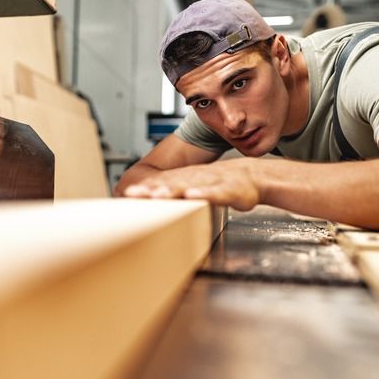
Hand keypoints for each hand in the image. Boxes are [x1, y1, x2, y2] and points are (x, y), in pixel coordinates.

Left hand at [122, 159, 261, 210]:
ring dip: (172, 190)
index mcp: (186, 181)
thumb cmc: (224, 186)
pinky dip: (203, 194)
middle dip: (150, 190)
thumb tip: (157, 201)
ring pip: (188, 186)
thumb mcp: (198, 190)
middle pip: (169, 185)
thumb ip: (179, 195)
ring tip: (156, 195)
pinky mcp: (227, 190)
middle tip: (131, 194)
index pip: (161, 185)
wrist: (252, 177)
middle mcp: (194, 180)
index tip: (126, 196)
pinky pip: (214, 193)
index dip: (144, 190)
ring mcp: (210, 184)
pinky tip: (192, 195)